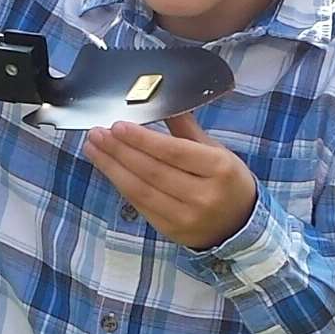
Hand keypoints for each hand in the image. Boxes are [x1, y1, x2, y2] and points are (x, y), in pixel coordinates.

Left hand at [84, 113, 257, 248]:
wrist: (240, 224)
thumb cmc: (227, 180)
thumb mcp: (216, 150)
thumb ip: (187, 129)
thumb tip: (162, 102)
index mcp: (219, 169)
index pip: (174, 152)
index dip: (143, 139)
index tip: (118, 125)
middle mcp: (203, 195)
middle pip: (153, 171)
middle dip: (120, 150)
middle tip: (98, 133)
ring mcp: (186, 217)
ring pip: (141, 190)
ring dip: (113, 167)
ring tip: (94, 148)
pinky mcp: (171, 230)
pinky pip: (140, 205)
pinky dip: (121, 185)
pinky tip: (109, 169)